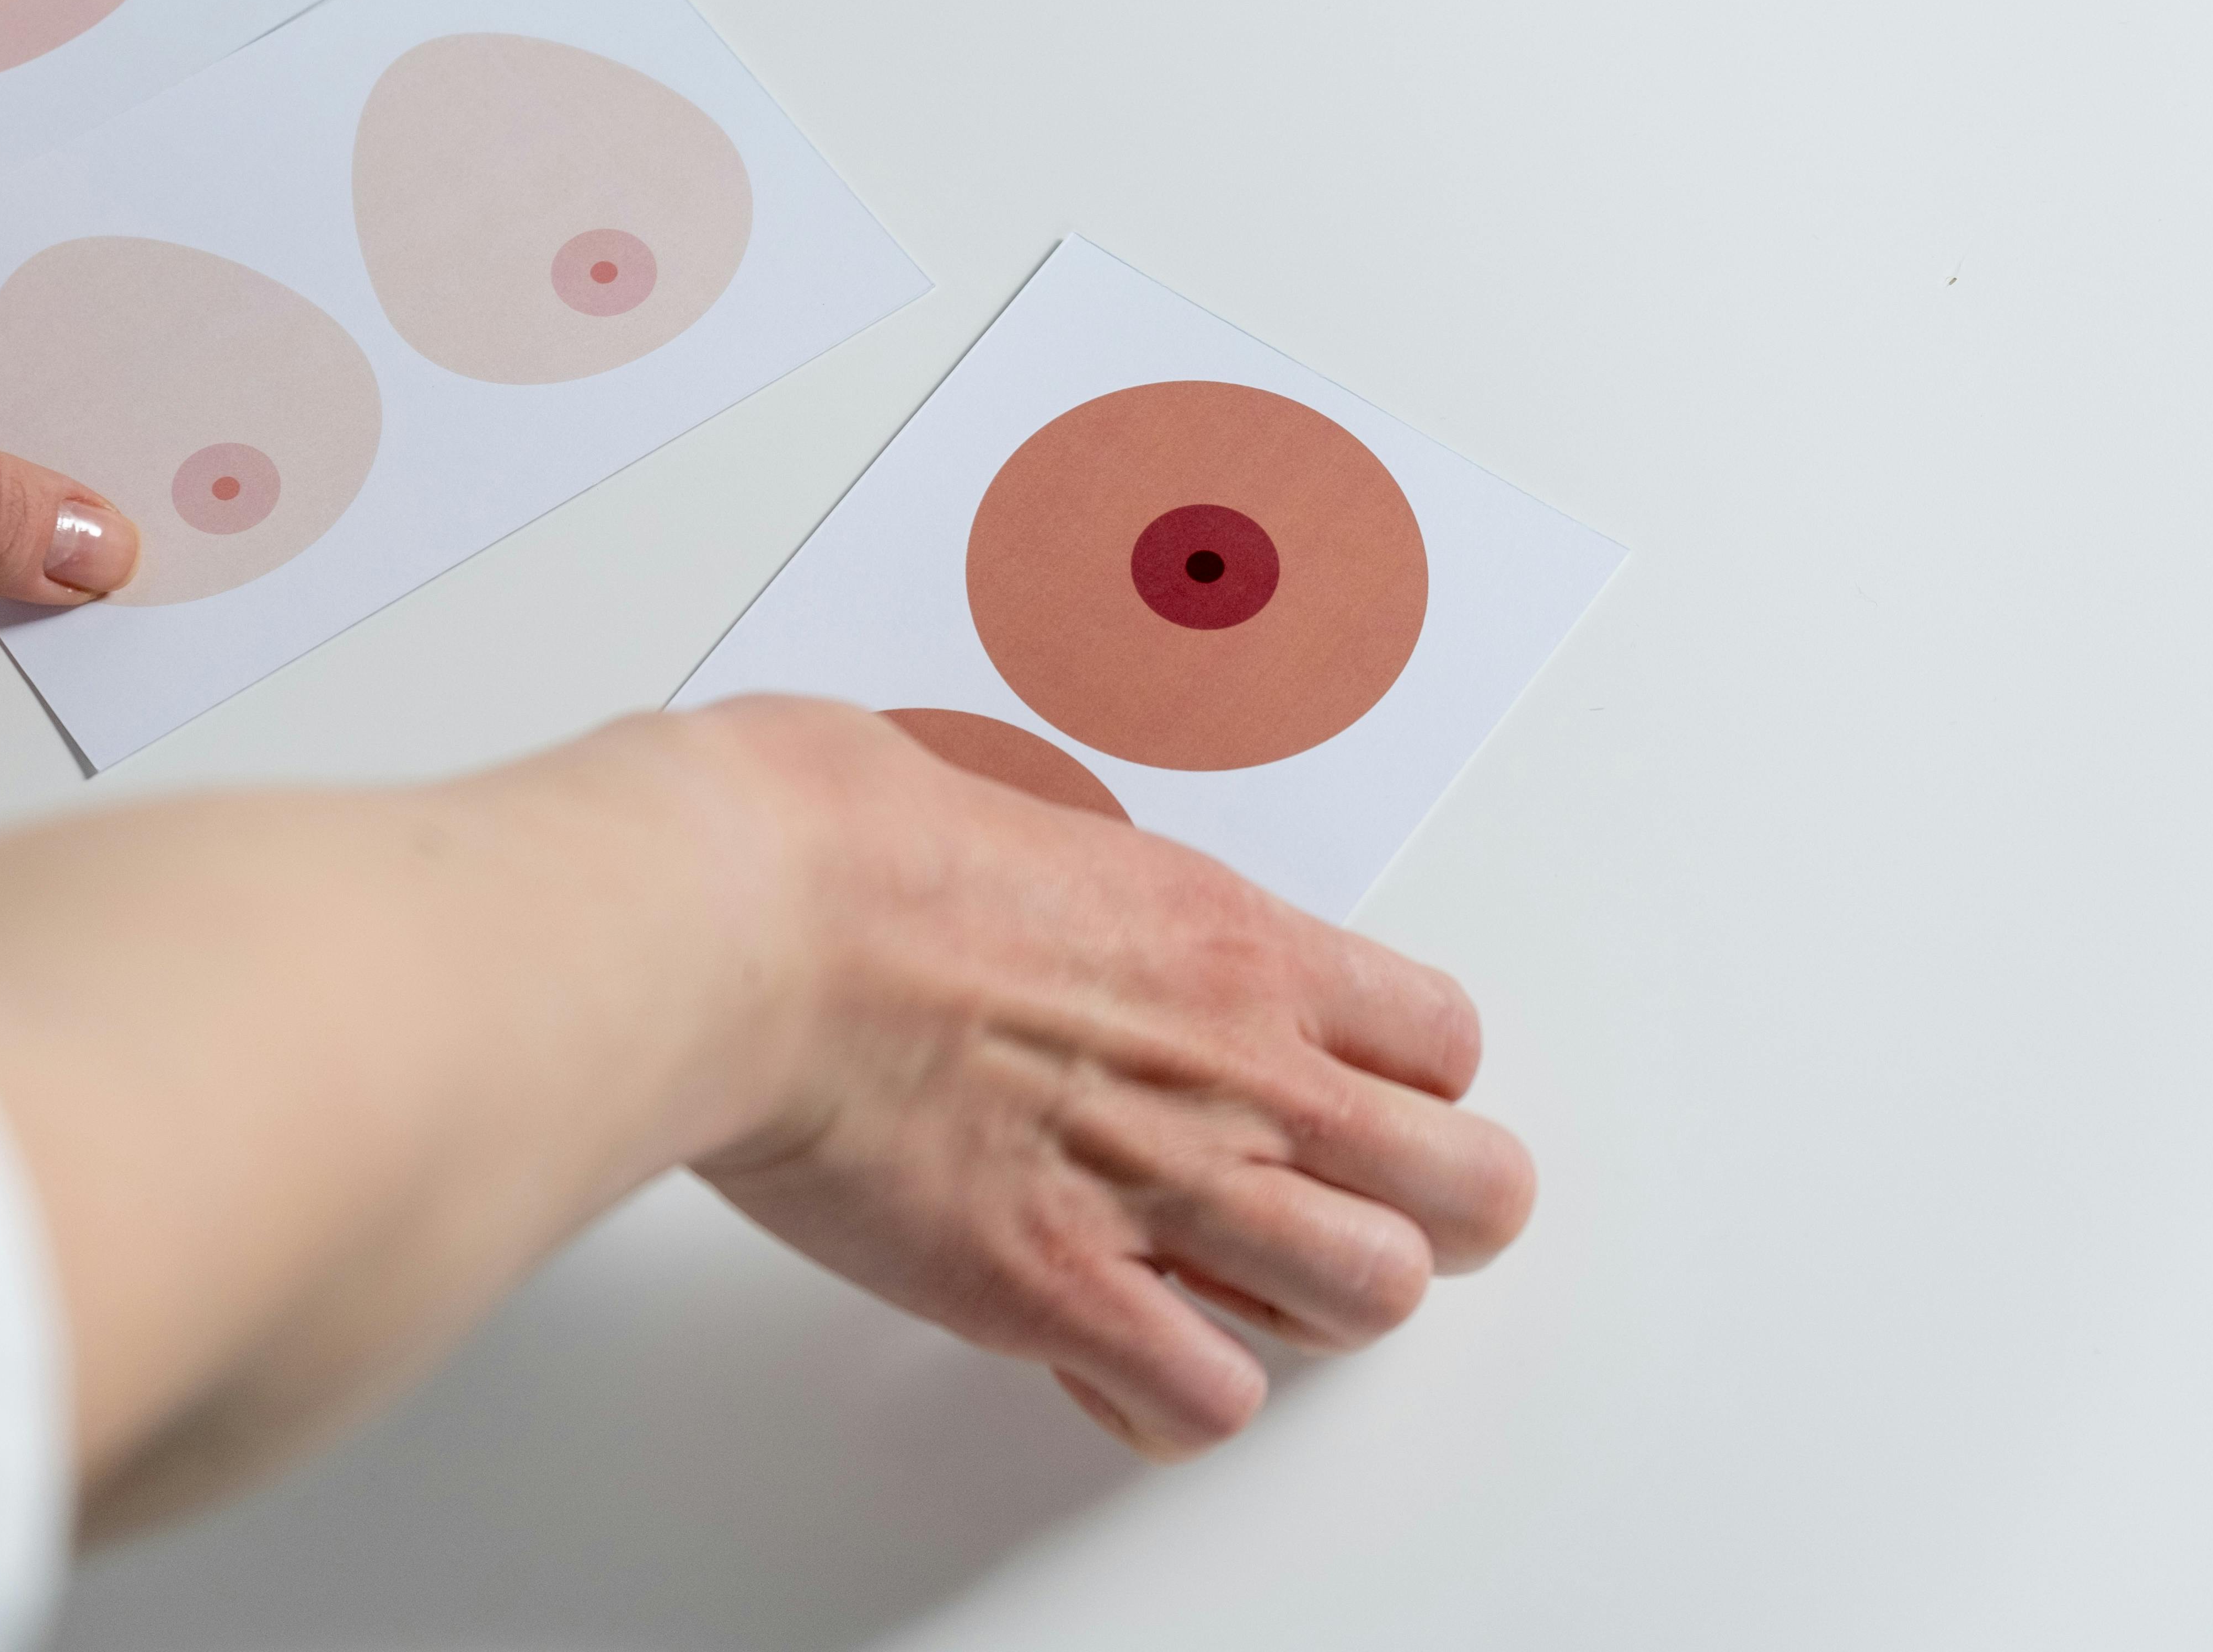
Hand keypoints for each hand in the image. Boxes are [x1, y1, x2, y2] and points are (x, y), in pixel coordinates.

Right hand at [688, 698, 1535, 1456]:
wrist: (741, 921)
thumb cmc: (834, 843)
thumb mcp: (1006, 811)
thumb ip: (1069, 881)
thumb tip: (1024, 881)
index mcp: (1228, 941)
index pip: (1442, 1041)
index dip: (1411, 1087)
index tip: (1344, 1097)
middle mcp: (1232, 1070)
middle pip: (1472, 1191)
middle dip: (1428, 1217)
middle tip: (1340, 1211)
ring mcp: (1155, 1188)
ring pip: (1372, 1300)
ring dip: (1308, 1308)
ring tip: (1228, 1288)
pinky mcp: (1054, 1289)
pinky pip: (1205, 1401)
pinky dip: (1169, 1398)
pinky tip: (1111, 1354)